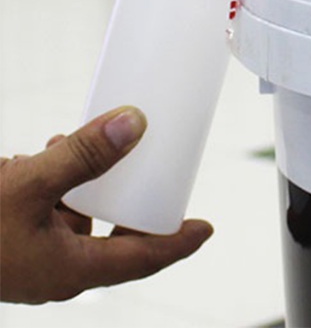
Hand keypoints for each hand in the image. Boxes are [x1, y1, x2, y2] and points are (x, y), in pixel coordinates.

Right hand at [0, 107, 212, 303]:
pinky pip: (50, 213)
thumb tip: (136, 124)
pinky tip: (39, 155)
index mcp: (71, 271)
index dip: (179, 243)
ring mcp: (33, 259)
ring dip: (86, 181)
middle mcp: (56, 270)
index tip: (206, 228)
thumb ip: (83, 155)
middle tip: (148, 161)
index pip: (143, 259)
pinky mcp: (12, 242)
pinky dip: (56, 184)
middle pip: (115, 236)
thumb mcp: (29, 185)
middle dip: (130, 196)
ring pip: (80, 218)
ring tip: (75, 142)